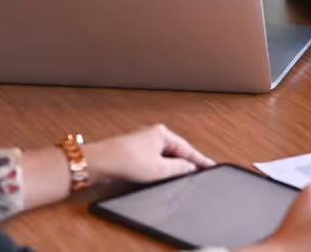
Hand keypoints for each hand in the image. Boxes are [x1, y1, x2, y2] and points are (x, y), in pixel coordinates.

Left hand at [85, 124, 215, 184]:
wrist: (100, 163)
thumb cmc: (126, 160)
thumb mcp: (160, 169)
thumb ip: (179, 168)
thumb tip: (190, 167)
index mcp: (162, 132)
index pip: (187, 148)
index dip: (199, 159)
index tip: (210, 166)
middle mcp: (152, 134)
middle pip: (176, 151)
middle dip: (186, 162)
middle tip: (198, 173)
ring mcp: (142, 143)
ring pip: (164, 156)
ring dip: (171, 167)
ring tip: (178, 177)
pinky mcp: (133, 153)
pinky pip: (153, 161)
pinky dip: (160, 168)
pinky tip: (159, 177)